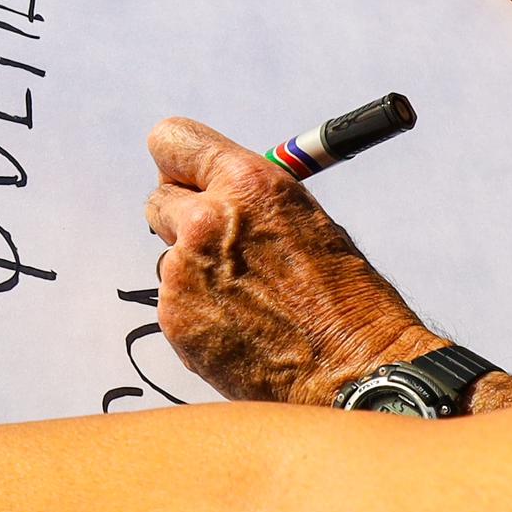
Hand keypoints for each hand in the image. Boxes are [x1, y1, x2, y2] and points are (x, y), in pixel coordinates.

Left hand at [145, 118, 433, 405]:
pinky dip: (200, 313)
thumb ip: (248, 202)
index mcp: (247, 184)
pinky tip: (245, 330)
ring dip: (197, 273)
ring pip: (171, 260)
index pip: (171, 141)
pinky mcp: (174, 318)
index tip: (189, 179)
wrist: (352, 370)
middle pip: (159, 200)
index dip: (180, 164)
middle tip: (219, 244)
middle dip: (182, 218)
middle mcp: (205, 221)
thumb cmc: (346, 296)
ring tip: (253, 302)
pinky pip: (176, 303)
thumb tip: (212, 195)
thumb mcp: (304, 220)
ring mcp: (183, 272)